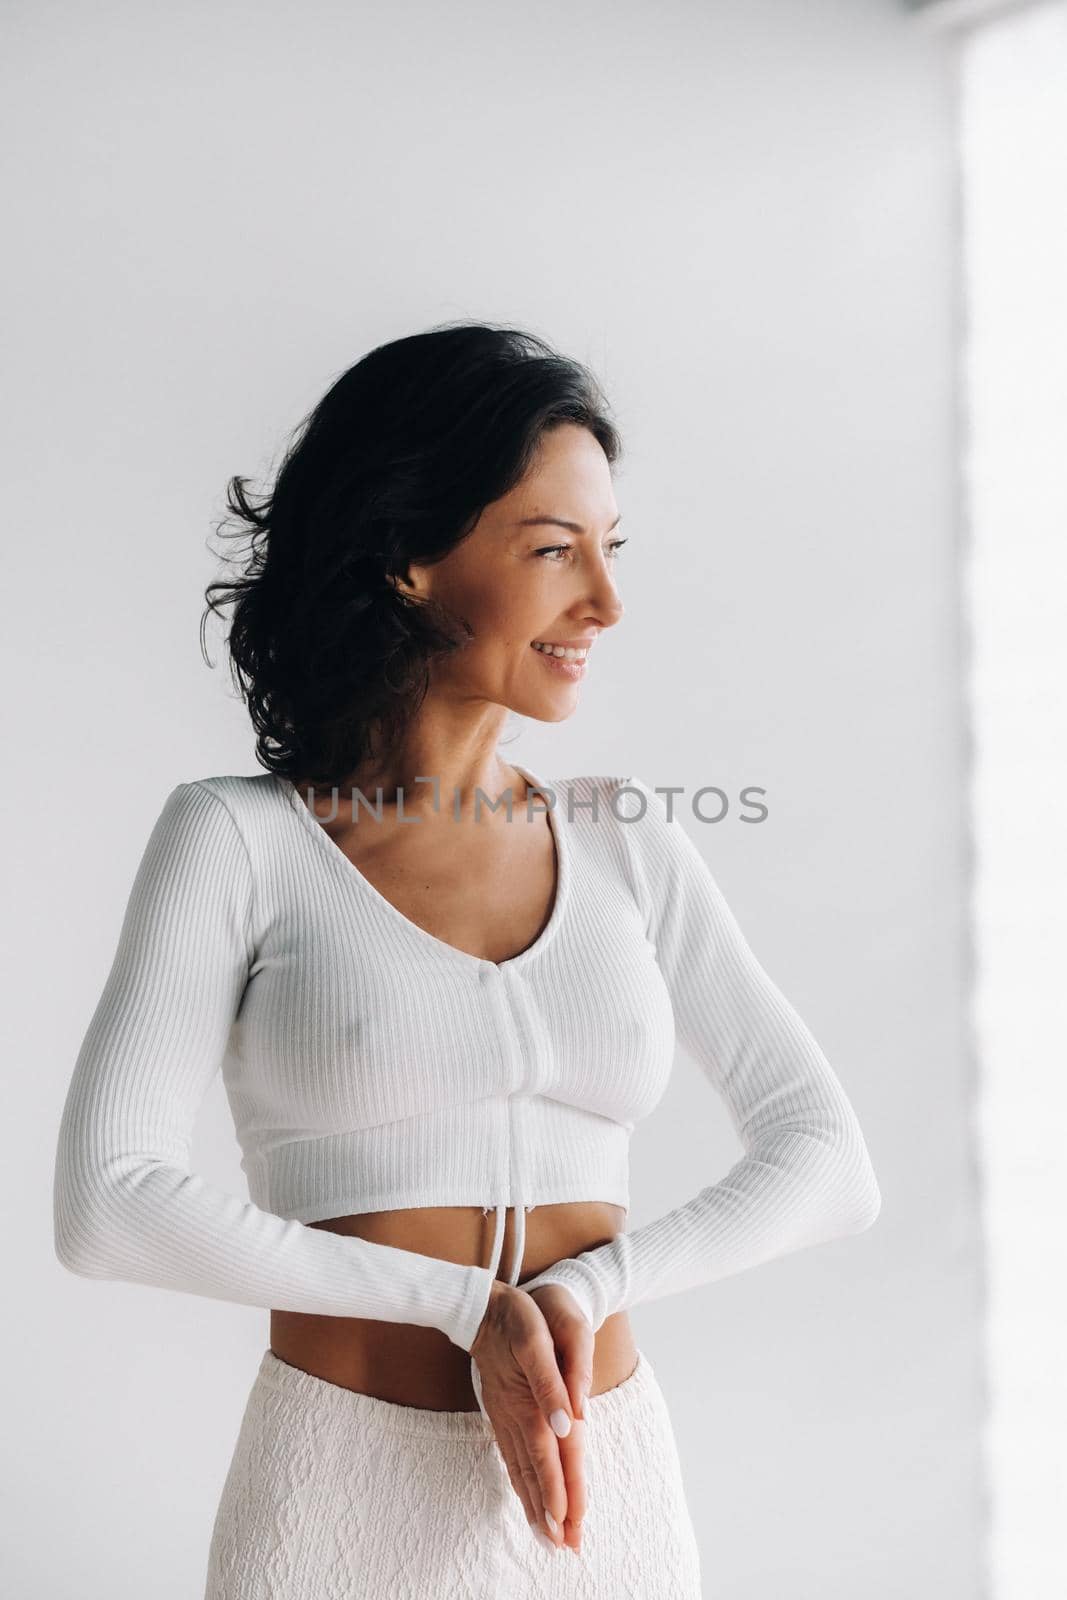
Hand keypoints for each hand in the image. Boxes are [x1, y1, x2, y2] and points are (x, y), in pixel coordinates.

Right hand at [522, 1282, 594, 1554]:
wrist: (482, 1305)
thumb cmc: (519, 1316)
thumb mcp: (538, 1336)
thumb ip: (554, 1381)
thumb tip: (570, 1423)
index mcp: (530, 1402)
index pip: (549, 1456)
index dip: (560, 1490)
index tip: (568, 1524)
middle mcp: (516, 1416)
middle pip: (536, 1472)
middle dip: (551, 1511)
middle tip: (563, 1547)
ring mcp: (504, 1417)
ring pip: (521, 1469)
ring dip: (535, 1504)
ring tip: (547, 1537)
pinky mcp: (499, 1413)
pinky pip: (510, 1457)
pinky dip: (520, 1483)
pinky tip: (525, 1498)